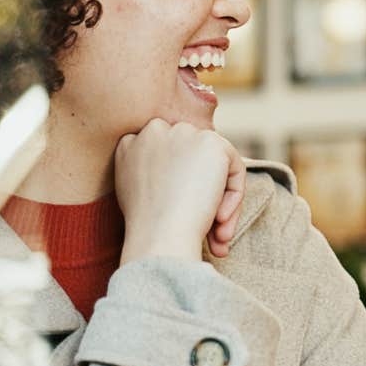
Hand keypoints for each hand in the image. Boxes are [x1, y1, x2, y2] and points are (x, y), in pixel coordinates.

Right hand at [113, 120, 243, 264]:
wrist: (158, 235)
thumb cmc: (147, 227)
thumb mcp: (135, 193)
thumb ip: (154, 174)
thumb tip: (185, 177)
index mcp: (130, 143)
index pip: (168, 156)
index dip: (180, 188)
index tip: (182, 217)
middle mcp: (154, 130)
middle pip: (192, 158)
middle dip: (202, 194)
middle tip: (211, 233)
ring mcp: (182, 133)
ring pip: (215, 165)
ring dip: (221, 201)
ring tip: (218, 236)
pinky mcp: (210, 142)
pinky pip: (234, 168)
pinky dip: (234, 197)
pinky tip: (220, 219)